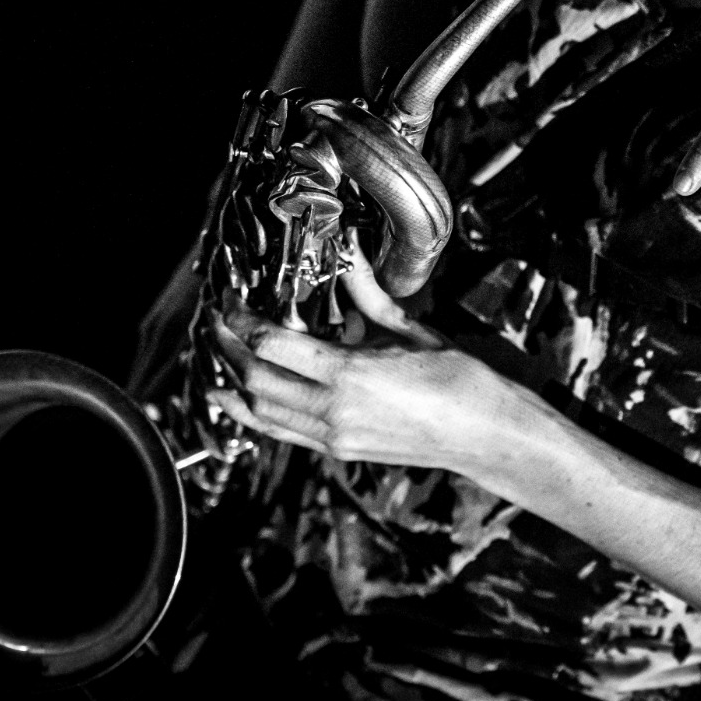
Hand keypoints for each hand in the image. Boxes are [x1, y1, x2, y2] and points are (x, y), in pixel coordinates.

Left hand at [206, 242, 539, 474]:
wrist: (482, 433)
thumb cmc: (458, 382)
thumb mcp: (410, 330)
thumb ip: (368, 294)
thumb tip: (349, 251)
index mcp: (350, 375)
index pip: (271, 345)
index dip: (240, 321)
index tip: (229, 302)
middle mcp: (334, 410)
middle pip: (256, 379)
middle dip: (228, 348)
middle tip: (218, 322)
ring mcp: (333, 436)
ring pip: (261, 411)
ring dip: (235, 382)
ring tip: (222, 355)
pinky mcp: (338, 450)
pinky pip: (281, 431)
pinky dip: (254, 413)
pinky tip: (240, 397)